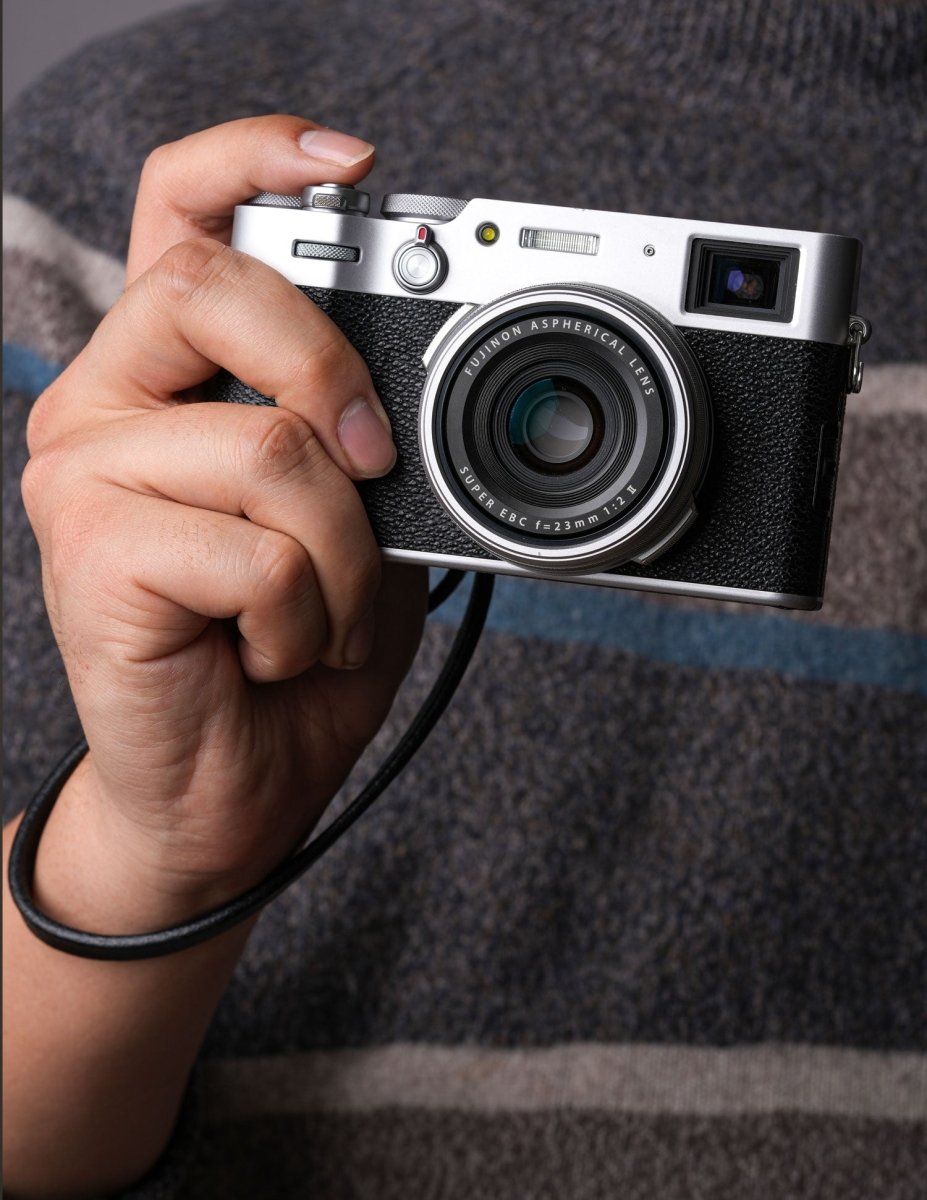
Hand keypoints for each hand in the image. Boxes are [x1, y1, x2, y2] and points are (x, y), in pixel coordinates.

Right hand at [21, 116, 427, 927]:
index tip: (354, 164)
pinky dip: (309, 617)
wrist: (233, 790)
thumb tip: (407, 391)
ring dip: (343, 557)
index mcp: (166, 380)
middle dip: (332, 369)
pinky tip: (274, 653)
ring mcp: (83, 477)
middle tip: (375, 468)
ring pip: (270, 447)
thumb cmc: (291, 652)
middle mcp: (102, 407)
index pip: (177, 214)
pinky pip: (258, 551)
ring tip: (323, 618)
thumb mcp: (356, 525)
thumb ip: (361, 442)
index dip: (253, 158)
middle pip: (210, 283)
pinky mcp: (91, 556)